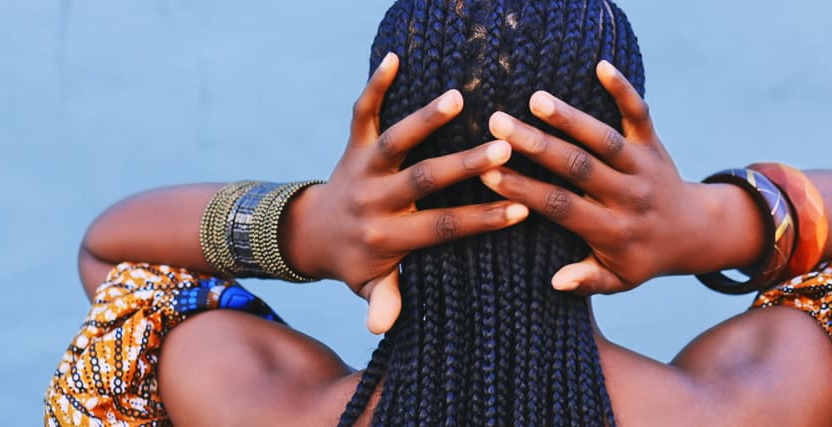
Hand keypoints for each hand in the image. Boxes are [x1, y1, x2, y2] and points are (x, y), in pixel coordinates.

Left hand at [296, 53, 528, 332]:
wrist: (311, 233)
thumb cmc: (356, 263)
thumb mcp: (370, 287)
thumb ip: (383, 300)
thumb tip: (381, 326)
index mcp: (386, 237)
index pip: (440, 228)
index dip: (479, 220)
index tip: (520, 209)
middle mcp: (374, 200)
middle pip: (421, 180)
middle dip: (462, 165)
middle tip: (502, 148)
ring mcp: (362, 169)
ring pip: (392, 141)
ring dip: (422, 118)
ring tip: (457, 97)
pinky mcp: (353, 145)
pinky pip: (361, 111)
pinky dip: (375, 84)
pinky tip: (394, 57)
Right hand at [481, 61, 727, 294]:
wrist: (694, 232)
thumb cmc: (641, 257)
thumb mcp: (619, 281)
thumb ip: (589, 281)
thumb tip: (558, 282)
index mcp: (613, 231)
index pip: (563, 208)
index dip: (527, 190)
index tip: (490, 174)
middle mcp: (629, 196)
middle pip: (580, 168)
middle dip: (538, 146)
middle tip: (499, 124)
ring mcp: (643, 166)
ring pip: (605, 139)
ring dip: (571, 118)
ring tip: (535, 98)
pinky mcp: (653, 143)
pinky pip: (640, 114)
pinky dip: (624, 90)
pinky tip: (601, 66)